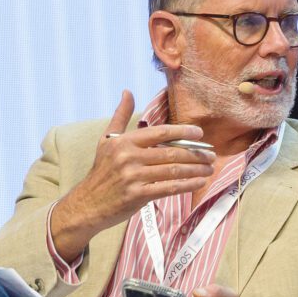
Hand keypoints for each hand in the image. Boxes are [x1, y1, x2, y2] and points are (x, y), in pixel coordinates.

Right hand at [51, 91, 214, 260]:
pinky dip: (187, 185)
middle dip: (196, 154)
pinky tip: (199, 182)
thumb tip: (127, 92)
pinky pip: (168, 188)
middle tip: (211, 155)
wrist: (86, 204)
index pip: (160, 132)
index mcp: (124, 141)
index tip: (199, 134)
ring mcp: (133, 177)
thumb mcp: (106, 140)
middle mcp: (129, 157)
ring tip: (209, 168)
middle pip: (171, 152)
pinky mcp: (137, 196)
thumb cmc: (101, 171)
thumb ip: (120, 116)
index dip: (183, 132)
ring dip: (196, 169)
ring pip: (173, 170)